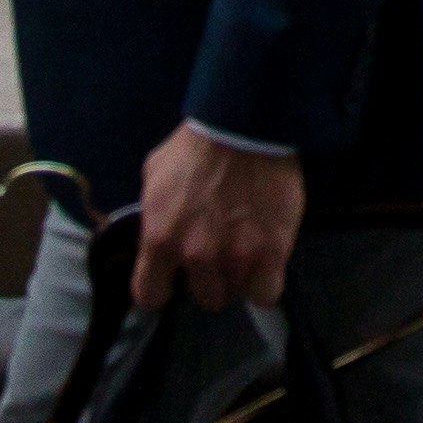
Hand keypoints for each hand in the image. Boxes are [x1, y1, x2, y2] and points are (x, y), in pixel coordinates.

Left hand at [131, 123, 303, 312]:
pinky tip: (265, 266)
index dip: (161, 288)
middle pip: (202, 295)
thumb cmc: (196, 146)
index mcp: (160, 238)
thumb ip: (154, 214)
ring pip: (234, 293)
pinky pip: (266, 294)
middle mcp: (196, 256)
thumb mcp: (155, 176)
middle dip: (208, 279)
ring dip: (237, 277)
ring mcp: (236, 257)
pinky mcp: (272, 253)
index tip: (171, 280)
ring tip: (244, 253)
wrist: (243, 126)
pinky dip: (264, 284)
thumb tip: (156, 235)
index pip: (150, 294)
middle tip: (217, 255)